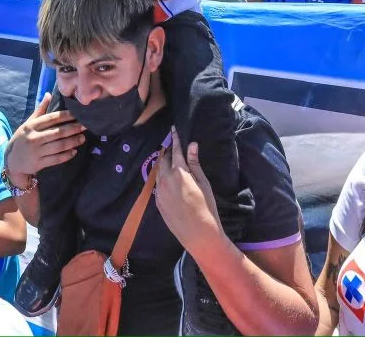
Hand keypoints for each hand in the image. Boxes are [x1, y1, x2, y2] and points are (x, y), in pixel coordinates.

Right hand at [5, 93, 86, 180]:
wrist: (11, 161)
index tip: (77, 114)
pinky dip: (66, 155)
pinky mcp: (39, 163)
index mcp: (31, 126)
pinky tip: (74, 151)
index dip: (65, 116)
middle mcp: (34, 138)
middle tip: (85, 126)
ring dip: (72, 142)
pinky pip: (56, 159)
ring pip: (59, 146)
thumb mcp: (28, 124)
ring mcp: (36, 151)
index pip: (51, 118)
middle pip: (58, 132)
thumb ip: (40, 110)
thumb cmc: (22, 139)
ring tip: (82, 138)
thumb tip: (49, 94)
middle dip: (73, 128)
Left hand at [154, 128, 222, 251]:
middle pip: (163, 160)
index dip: (175, 139)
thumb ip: (195, 164)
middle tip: (173, 147)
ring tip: (170, 162)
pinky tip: (169, 181)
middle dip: (168, 152)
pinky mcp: (158, 202)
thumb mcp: (203, 183)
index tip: (173, 130)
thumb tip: (192, 145)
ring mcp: (160, 192)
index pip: (175, 151)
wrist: (199, 234)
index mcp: (179, 173)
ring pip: (158, 172)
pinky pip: (158, 185)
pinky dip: (162, 178)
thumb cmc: (206, 207)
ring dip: (163, 165)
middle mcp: (166, 180)